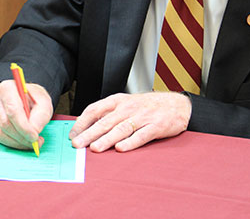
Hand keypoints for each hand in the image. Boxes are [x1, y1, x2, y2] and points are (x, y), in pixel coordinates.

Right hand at [0, 80, 53, 150]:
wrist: (27, 100)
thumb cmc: (34, 99)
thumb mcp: (44, 102)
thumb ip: (41, 115)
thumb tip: (34, 129)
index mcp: (7, 88)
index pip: (12, 110)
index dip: (23, 126)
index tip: (34, 136)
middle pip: (5, 123)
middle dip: (22, 136)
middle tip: (36, 141)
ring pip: (1, 133)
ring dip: (18, 142)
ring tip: (32, 141)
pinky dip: (13, 143)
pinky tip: (23, 141)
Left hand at [69, 92, 191, 151]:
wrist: (177, 105)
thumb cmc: (147, 106)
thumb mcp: (126, 104)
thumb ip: (108, 114)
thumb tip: (86, 127)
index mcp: (118, 101)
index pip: (95, 109)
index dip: (82, 122)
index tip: (72, 134)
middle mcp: (128, 108)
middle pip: (105, 121)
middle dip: (89, 134)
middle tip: (77, 144)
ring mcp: (142, 117)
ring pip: (121, 129)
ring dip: (107, 139)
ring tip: (95, 148)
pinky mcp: (156, 126)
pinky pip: (141, 135)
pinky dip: (130, 142)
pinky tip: (121, 148)